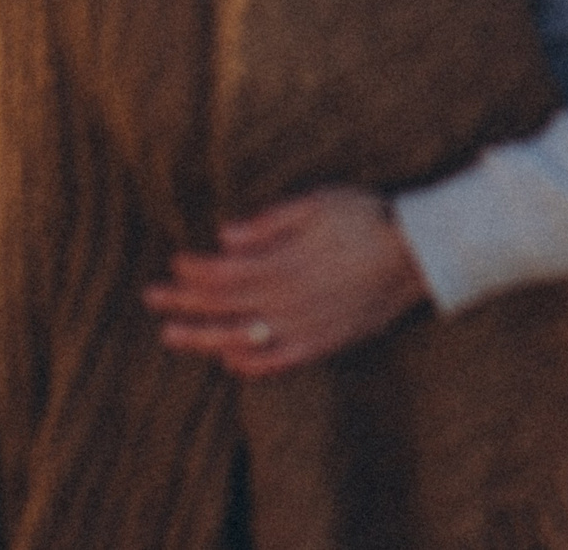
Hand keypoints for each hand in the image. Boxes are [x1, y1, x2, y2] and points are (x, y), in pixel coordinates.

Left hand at [144, 187, 429, 377]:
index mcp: (283, 263)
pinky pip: (278, 362)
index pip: (224, 271)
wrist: (419, 255)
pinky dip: (250, 364)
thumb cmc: (367, 218)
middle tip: (149, 298)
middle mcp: (287, 300)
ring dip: (202, 336)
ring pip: (241, 338)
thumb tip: (224, 235)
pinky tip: (228, 361)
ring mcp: (304, 327)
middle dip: (183, 300)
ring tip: (170, 336)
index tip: (174, 262)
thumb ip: (270, 222)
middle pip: (223, 304)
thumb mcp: (318, 203)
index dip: (195, 269)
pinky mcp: (323, 344)